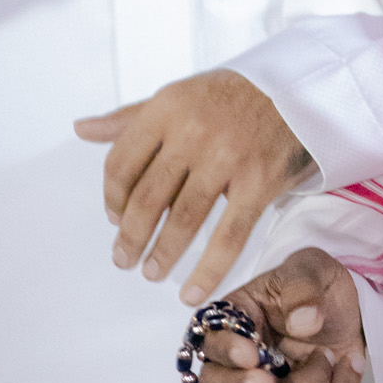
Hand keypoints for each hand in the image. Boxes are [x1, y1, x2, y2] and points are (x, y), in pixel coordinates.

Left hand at [74, 69, 314, 303]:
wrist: (300, 90)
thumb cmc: (232, 97)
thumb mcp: (179, 95)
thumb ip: (131, 117)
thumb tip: (82, 129)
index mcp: (167, 106)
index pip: (122, 163)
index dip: (112, 198)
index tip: (114, 218)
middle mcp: (193, 130)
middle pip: (147, 197)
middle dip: (131, 236)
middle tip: (124, 260)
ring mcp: (227, 157)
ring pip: (183, 220)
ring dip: (162, 254)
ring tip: (151, 273)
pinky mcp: (259, 181)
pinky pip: (228, 235)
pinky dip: (208, 269)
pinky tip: (192, 291)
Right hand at [194, 247, 366, 382]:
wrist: (351, 307)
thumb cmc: (318, 283)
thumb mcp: (311, 268)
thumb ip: (302, 288)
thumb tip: (302, 322)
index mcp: (234, 320)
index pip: (211, 342)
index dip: (227, 354)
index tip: (252, 355)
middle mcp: (238, 362)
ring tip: (331, 353)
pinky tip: (348, 366)